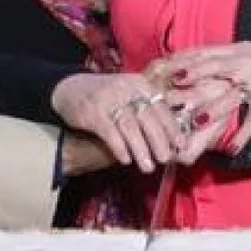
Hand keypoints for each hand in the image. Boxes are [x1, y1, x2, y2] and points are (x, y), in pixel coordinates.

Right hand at [50, 72, 184, 173]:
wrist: (70, 88)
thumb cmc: (107, 96)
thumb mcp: (129, 94)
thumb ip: (147, 110)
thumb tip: (171, 137)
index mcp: (140, 84)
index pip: (161, 106)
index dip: (172, 127)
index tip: (180, 145)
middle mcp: (126, 88)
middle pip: (147, 117)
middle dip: (159, 141)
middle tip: (166, 159)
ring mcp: (108, 99)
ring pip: (130, 127)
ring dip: (141, 149)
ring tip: (148, 167)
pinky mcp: (92, 112)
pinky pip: (110, 132)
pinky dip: (120, 147)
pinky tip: (126, 160)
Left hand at [165, 39, 250, 152]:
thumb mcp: (241, 50)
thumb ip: (215, 57)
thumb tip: (185, 62)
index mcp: (232, 51)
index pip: (200, 53)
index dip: (178, 60)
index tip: (155, 69)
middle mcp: (242, 63)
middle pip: (212, 70)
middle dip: (189, 79)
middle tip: (168, 93)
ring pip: (232, 95)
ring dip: (214, 108)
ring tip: (196, 121)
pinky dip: (244, 133)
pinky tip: (232, 149)